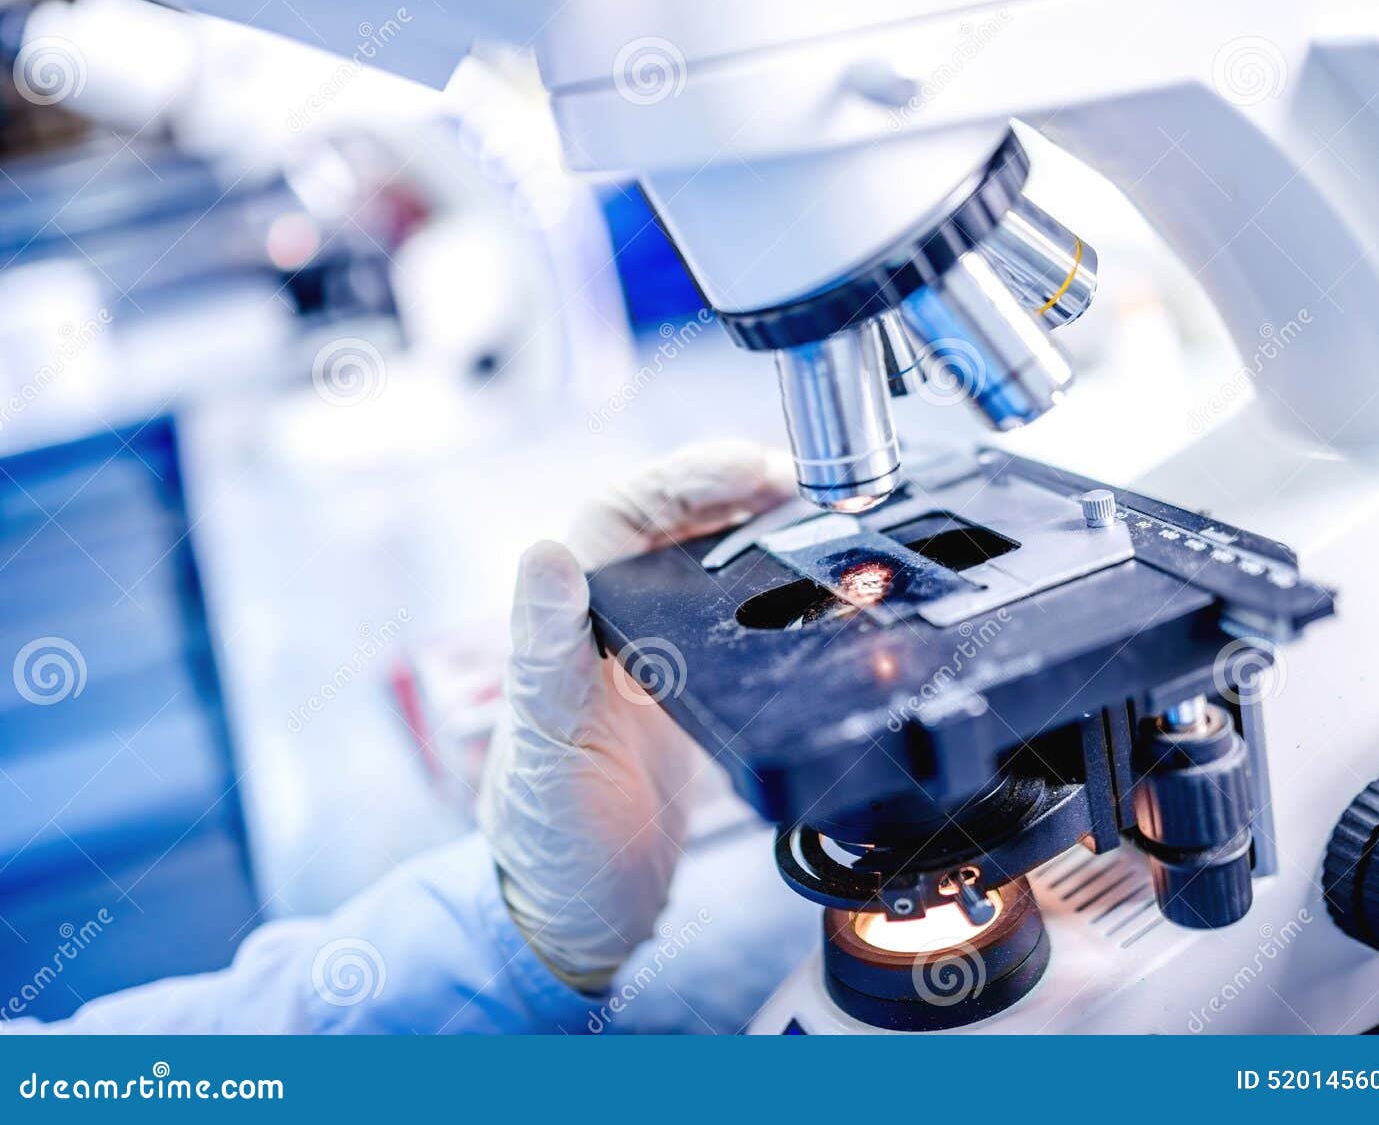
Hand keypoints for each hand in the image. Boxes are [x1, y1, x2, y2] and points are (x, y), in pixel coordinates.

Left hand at [477, 441, 792, 992]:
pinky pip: (733, 615)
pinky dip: (774, 585)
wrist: (579, 920)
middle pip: (672, 522)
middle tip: (811, 484)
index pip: (620, 514)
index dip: (685, 478)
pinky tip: (814, 582)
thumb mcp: (547, 748)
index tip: (755, 469)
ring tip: (823, 514)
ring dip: (759, 525)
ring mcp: (655, 658)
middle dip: (737, 488)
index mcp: (569, 626)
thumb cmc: (547, 842)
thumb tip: (544, 554)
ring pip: (706, 560)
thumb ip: (545, 653)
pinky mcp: (692, 694)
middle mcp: (610, 628)